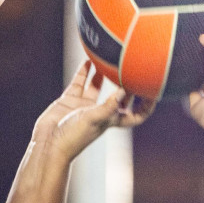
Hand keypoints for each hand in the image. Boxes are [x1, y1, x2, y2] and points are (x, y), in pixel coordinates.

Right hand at [32, 61, 154, 160]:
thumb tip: (123, 89)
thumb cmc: (73, 138)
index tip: (155, 92)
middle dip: (127, 85)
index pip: (135, 115)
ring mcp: (84, 106)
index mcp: (110, 121)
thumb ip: (109, 105)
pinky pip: (79, 82)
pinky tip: (88, 59)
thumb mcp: (94, 120)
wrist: (48, 143)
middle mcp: (100, 112)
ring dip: (105, 74)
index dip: (146, 106)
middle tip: (134, 68)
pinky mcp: (70, 100)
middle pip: (119, 98)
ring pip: (98, 87)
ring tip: (111, 59)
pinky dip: (84, 72)